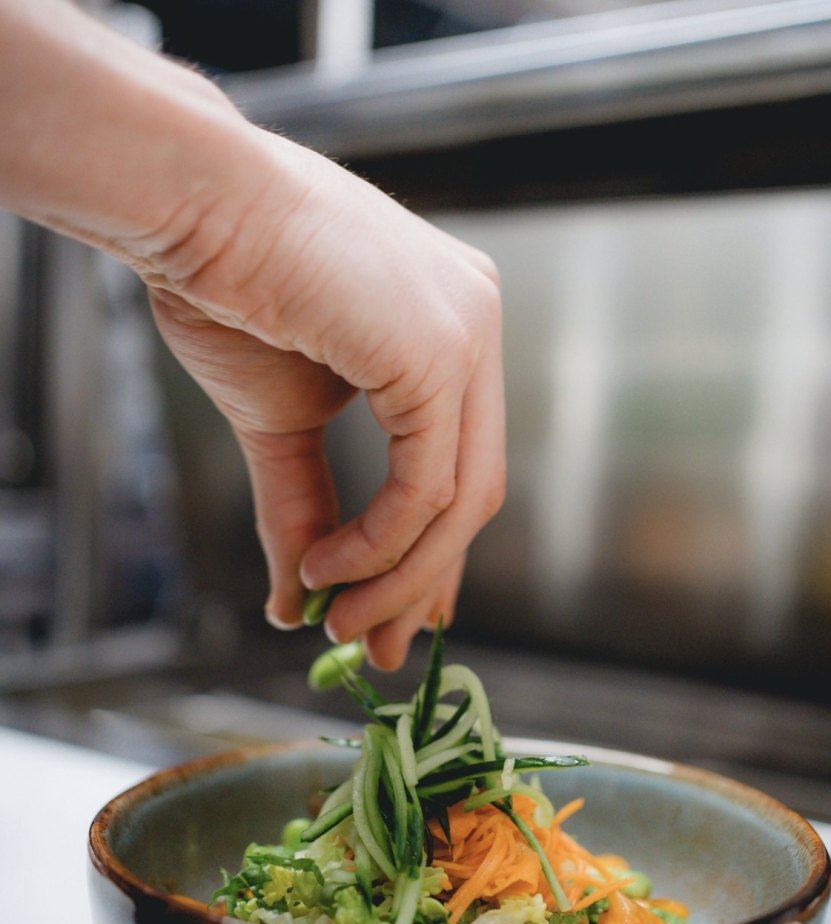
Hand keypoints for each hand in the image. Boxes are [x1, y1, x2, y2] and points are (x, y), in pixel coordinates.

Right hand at [145, 129, 504, 668]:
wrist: (190, 208)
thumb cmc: (229, 287)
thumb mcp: (281, 423)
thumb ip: (306, 507)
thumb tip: (296, 601)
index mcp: (451, 332)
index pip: (462, 465)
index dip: (432, 554)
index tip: (400, 616)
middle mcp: (476, 327)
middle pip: (473, 493)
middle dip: (421, 583)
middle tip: (375, 645)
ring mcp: (469, 334)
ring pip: (460, 501)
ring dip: (397, 579)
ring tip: (340, 621)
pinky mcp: (442, 350)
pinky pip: (427, 486)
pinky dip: (380, 545)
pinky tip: (329, 570)